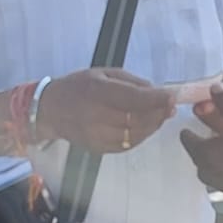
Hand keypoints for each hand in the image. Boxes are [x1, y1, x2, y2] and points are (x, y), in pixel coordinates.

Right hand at [37, 68, 174, 154]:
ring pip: (135, 135)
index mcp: (97, 91)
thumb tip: (156, 92)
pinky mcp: (98, 148)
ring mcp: (97, 135)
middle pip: (137, 119)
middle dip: (158, 113)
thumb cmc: (78, 86)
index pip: (133, 98)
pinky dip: (140, 136)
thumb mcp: (103, 73)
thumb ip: (131, 82)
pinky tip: (146, 127)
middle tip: (171, 107)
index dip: (156, 99)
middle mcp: (96, 115)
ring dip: (152, 126)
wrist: (51, 111)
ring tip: (161, 116)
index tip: (172, 97)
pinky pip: (127, 145)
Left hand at [179, 86, 222, 198]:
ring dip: (220, 150)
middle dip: (208, 136)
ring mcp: (216, 182)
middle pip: (199, 147)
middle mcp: (204, 170)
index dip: (196, 122)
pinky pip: (222, 171)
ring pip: (211, 159)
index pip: (185, 134)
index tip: (208, 115)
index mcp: (202, 153)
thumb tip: (214, 89)